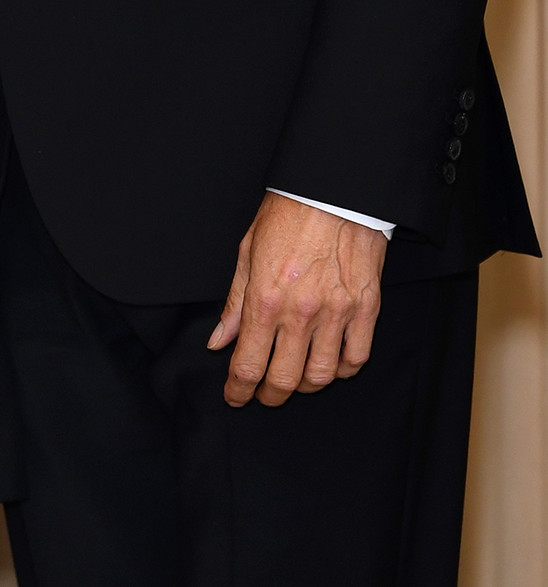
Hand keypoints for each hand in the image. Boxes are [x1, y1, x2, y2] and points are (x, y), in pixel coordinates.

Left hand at [208, 192, 386, 406]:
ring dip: (304, 386)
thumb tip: (219, 340)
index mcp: (265, 298)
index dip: (238, 390)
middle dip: (269, 395)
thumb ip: (234, 303)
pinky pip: (356, 358)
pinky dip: (341, 370)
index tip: (235, 397)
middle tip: (262, 394)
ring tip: (294, 380)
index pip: (248, 364)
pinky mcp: (366, 309)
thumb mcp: (247, 252)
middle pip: (284, 379)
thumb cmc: (287, 214)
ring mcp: (337, 312)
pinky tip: (329, 364)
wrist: (333, 189)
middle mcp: (301, 312)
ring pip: (321, 376)